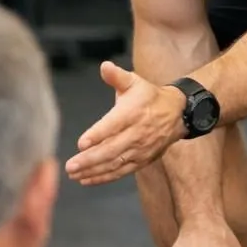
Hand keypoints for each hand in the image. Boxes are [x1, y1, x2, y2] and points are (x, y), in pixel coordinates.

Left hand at [65, 61, 185, 185]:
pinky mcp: (141, 160)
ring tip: (74, 174)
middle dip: (90, 159)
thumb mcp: (134, 82)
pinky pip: (121, 171)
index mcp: (133, 112)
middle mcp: (136, 133)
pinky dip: (104, 177)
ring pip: (115, 163)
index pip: (113, 125)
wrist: (176, 114)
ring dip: (93, 171)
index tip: (81, 143)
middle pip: (112, 149)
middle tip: (70, 165)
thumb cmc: (149, 97)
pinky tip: (86, 179)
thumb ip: (117, 76)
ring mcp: (139, 149)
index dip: (98, 135)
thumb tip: (104, 66)